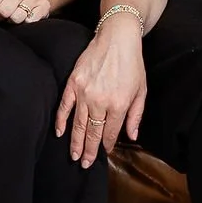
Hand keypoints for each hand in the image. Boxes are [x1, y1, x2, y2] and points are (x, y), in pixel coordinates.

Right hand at [56, 16, 146, 167]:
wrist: (117, 38)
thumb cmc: (132, 64)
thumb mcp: (141, 90)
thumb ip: (136, 115)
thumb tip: (131, 136)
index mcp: (119, 104)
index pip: (110, 132)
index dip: (106, 145)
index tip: (103, 153)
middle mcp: (100, 101)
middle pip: (93, 132)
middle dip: (89, 151)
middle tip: (85, 164)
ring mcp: (85, 92)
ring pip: (79, 124)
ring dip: (76, 142)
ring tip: (74, 155)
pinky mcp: (73, 83)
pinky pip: (65, 106)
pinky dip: (61, 120)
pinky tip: (59, 132)